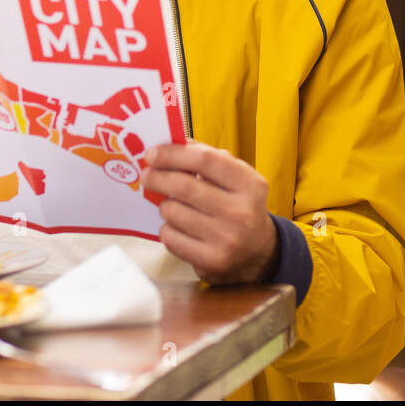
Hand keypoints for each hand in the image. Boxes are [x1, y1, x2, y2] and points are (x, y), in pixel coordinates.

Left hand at [140, 141, 278, 284]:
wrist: (258, 252)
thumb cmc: (239, 206)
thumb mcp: (236, 179)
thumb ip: (208, 158)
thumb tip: (171, 144)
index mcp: (250, 184)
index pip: (205, 160)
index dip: (173, 154)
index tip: (153, 153)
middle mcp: (241, 212)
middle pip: (183, 186)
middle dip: (157, 177)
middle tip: (147, 175)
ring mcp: (227, 239)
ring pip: (173, 212)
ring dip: (165, 205)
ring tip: (173, 205)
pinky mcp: (211, 261)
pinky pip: (170, 237)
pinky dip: (167, 228)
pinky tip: (178, 227)